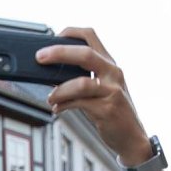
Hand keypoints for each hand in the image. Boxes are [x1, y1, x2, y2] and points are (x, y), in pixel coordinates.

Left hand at [39, 28, 149, 164]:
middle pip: (85, 54)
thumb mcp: (101, 89)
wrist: (130, 137)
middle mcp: (113, 73)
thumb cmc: (112, 112)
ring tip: (50, 97)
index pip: (91, 36)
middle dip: (59, 53)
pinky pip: (80, 103)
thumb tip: (53, 75)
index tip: (53, 37)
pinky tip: (57, 108)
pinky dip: (64, 105)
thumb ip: (82, 79)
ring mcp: (111, 91)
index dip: (70, 32)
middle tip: (40, 57)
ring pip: (80, 83)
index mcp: (109, 64)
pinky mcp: (107, 110)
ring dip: (59, 90)